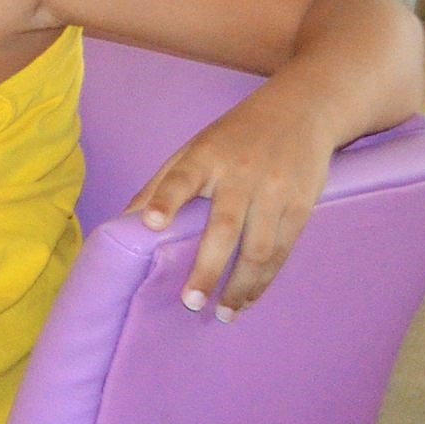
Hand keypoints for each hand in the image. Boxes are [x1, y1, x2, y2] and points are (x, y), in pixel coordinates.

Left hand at [124, 87, 336, 317]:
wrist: (302, 110)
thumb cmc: (234, 137)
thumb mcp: (192, 149)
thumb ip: (159, 185)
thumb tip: (122, 224)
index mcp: (204, 158)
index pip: (180, 179)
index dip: (165, 200)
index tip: (152, 223)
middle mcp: (240, 175)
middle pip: (224, 228)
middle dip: (207, 268)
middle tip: (190, 302)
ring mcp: (274, 191)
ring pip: (259, 248)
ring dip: (241, 286)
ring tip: (224, 313)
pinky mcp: (301, 205)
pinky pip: (283, 250)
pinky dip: (266, 279)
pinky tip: (250, 298)